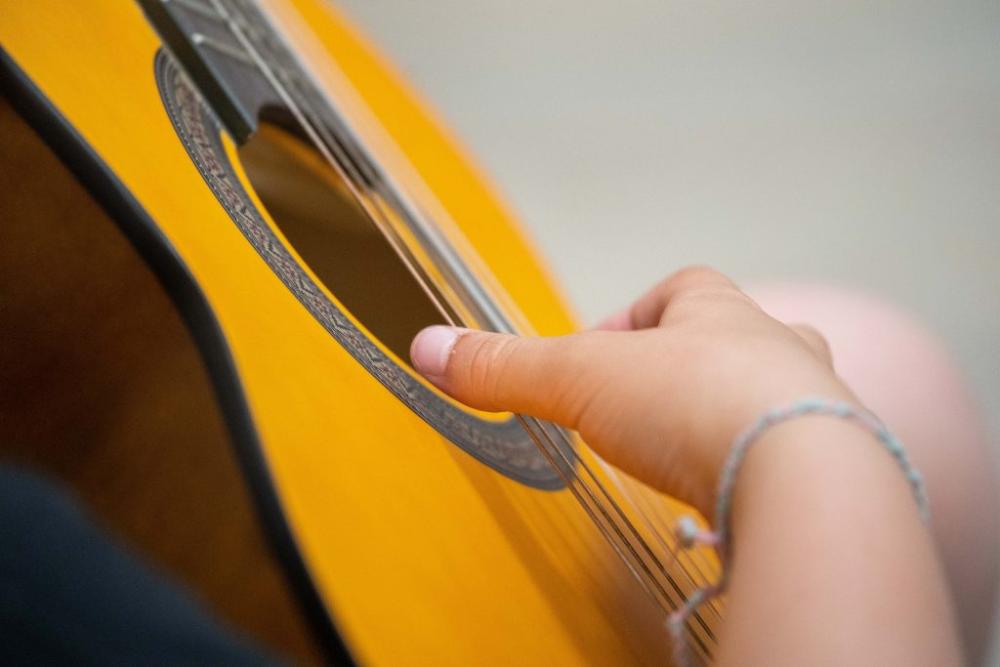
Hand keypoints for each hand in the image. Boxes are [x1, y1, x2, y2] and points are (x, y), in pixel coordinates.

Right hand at [410, 266, 854, 515]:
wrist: (801, 474)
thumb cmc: (697, 403)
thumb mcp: (578, 378)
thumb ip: (504, 366)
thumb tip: (428, 348)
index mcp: (717, 311)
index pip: (677, 290)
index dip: (631, 318)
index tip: (596, 356)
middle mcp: (776, 349)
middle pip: (731, 339)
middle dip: (685, 366)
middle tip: (642, 406)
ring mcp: (811, 406)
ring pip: (769, 396)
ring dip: (727, 417)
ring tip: (686, 455)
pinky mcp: (830, 467)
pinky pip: (790, 457)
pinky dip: (755, 471)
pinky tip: (727, 499)